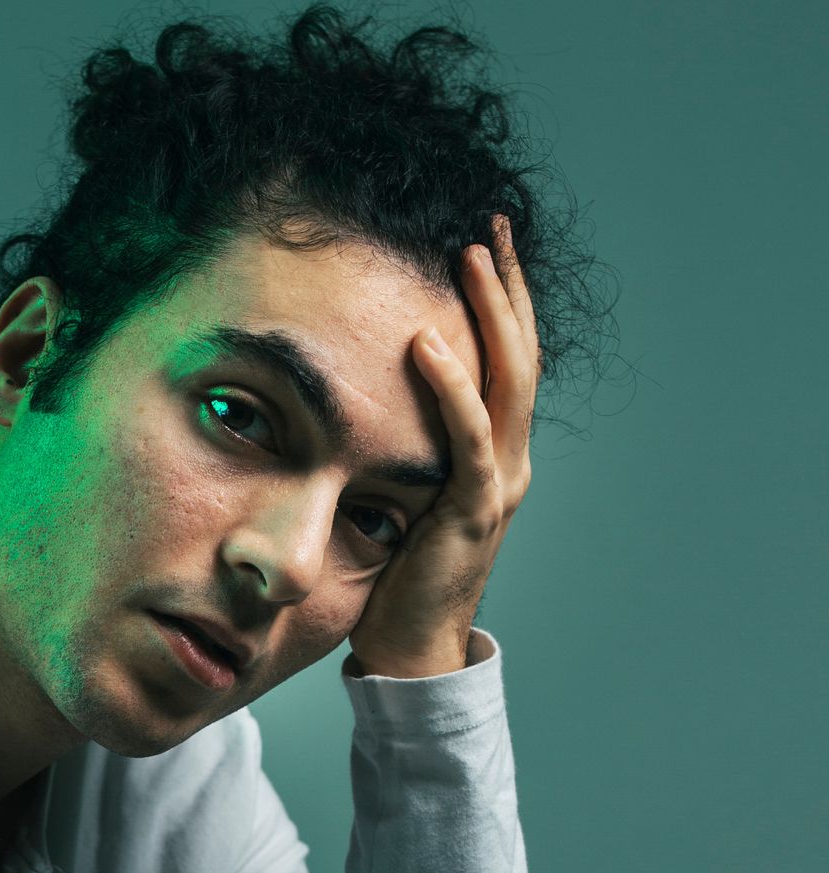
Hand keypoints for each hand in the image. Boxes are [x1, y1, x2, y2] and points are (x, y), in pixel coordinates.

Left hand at [347, 215, 541, 676]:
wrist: (410, 649)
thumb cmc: (394, 575)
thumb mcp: (398, 493)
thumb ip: (397, 446)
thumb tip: (351, 394)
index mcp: (495, 454)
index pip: (506, 359)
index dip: (501, 299)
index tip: (483, 240)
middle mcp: (510, 461)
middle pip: (520, 353)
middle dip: (506, 285)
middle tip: (488, 223)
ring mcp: (499, 485)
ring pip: (508, 381)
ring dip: (490, 314)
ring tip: (469, 257)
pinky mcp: (474, 511)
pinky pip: (471, 438)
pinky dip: (453, 388)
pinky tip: (428, 343)